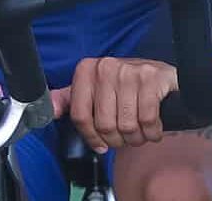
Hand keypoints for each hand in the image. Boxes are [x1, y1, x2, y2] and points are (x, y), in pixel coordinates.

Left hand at [52, 57, 177, 152]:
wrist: (162, 76)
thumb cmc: (126, 86)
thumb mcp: (94, 89)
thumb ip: (70, 100)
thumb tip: (49, 110)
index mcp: (87, 70)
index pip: (80, 116)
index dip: (91, 137)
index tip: (100, 144)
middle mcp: (106, 66)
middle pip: (103, 123)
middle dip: (117, 139)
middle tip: (125, 139)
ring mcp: (130, 71)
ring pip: (126, 124)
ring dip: (136, 138)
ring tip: (140, 134)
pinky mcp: (152, 77)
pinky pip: (147, 118)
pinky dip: (152, 131)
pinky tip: (153, 129)